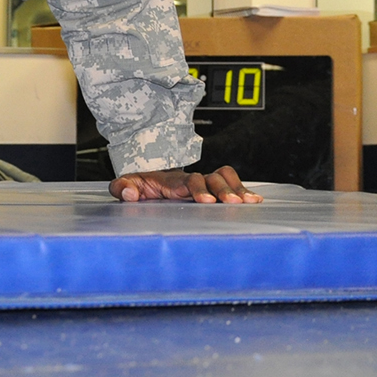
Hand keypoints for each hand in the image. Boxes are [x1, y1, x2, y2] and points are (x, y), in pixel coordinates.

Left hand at [110, 165, 260, 203]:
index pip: (188, 180)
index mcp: (170, 180)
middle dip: (223, 189)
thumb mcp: (124, 184)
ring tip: (249, 201)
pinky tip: (254, 200)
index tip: (205, 200)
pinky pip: (229, 182)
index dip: (198, 189)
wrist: (145, 174)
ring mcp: (201, 182)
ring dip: (237, 188)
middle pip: (211, 177)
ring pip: (223, 178)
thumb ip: (122, 188)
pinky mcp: (208, 188)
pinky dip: (242, 189)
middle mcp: (189, 179)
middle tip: (232, 202)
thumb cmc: (137, 182)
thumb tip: (130, 193)